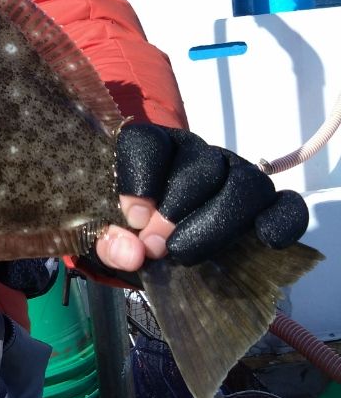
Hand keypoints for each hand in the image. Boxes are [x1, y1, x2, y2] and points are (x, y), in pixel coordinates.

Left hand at [94, 124, 308, 273]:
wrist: (160, 244)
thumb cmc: (131, 231)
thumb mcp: (110, 236)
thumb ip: (110, 242)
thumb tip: (132, 253)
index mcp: (153, 149)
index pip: (147, 142)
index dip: (139, 181)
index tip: (133, 219)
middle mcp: (198, 155)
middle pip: (203, 166)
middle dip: (177, 212)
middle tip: (156, 248)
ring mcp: (236, 175)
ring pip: (246, 183)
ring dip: (217, 223)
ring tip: (185, 254)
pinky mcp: (267, 204)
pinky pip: (288, 205)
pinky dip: (281, 221)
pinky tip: (264, 240)